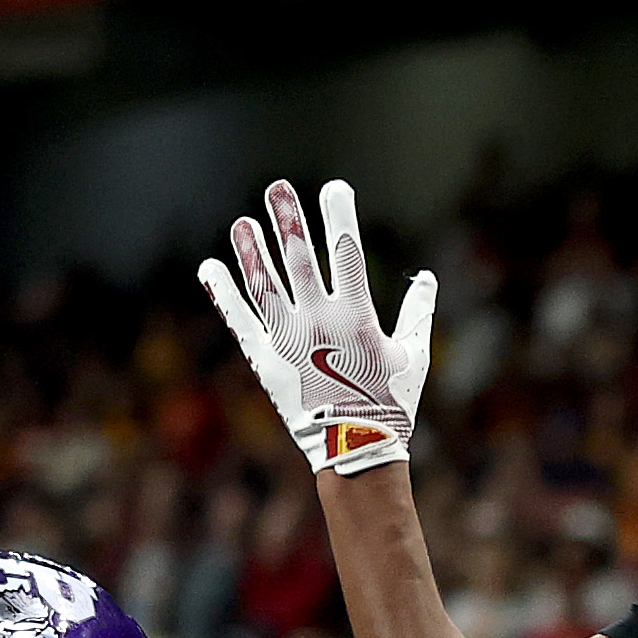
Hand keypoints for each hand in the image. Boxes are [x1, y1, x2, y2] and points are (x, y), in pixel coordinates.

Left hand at [196, 177, 433, 475]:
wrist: (355, 451)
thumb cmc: (391, 405)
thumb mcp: (414, 357)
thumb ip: (418, 314)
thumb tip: (427, 278)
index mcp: (356, 317)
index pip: (348, 253)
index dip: (341, 215)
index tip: (335, 186)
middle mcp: (318, 321)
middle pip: (300, 259)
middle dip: (289, 219)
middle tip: (277, 187)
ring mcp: (288, 339)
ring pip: (265, 285)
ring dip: (251, 251)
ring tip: (242, 222)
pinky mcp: (265, 360)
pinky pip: (240, 320)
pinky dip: (223, 293)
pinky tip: (210, 267)